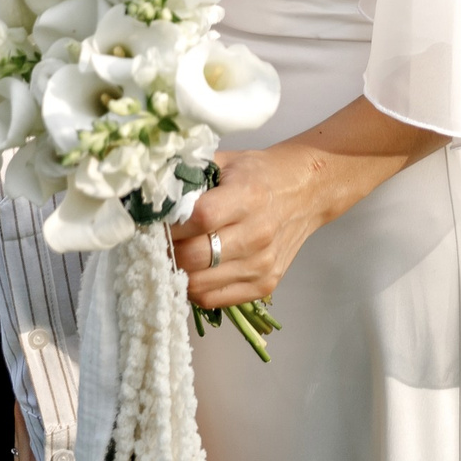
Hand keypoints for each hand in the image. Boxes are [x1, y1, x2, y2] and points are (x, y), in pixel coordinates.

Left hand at [169, 145, 335, 308]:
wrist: (306, 191)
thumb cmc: (260, 174)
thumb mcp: (227, 161)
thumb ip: (192, 174)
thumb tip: (154, 191)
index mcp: (248, 196)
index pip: (199, 218)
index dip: (171, 223)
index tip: (155, 219)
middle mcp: (258, 234)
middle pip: (195, 256)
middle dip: (167, 250)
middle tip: (157, 241)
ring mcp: (263, 264)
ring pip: (200, 284)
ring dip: (177, 273)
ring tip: (171, 256)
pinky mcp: (265, 284)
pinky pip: (215, 299)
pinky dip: (195, 289)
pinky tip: (191, 271)